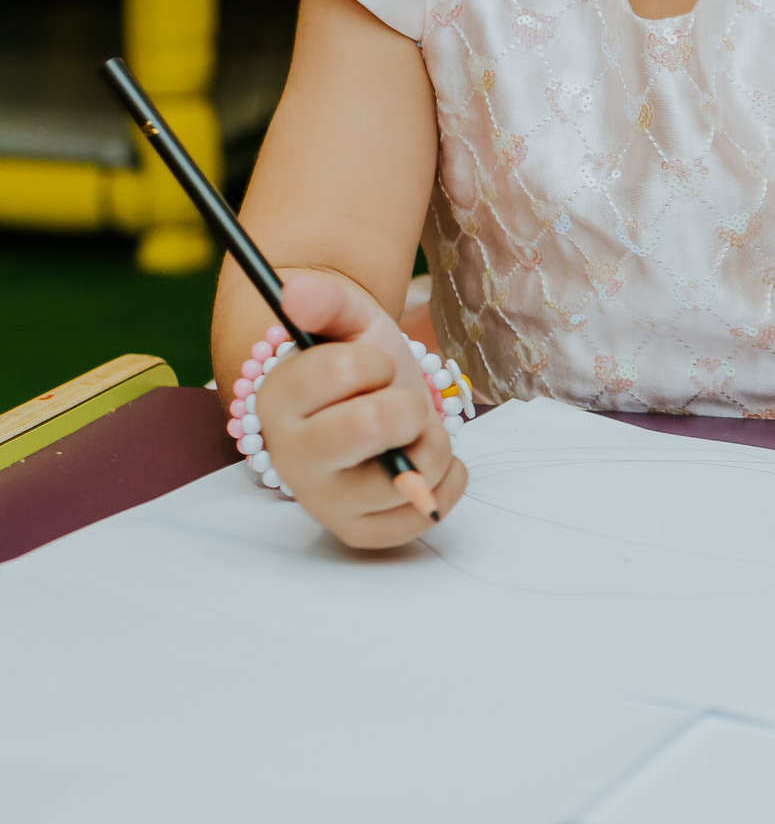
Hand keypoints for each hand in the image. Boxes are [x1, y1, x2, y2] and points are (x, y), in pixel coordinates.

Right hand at [254, 271, 465, 547]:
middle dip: (406, 403)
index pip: (340, 370)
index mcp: (277, 401)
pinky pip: (427, 513)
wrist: (365, 406)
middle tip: (398, 401)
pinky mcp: (363, 533)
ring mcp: (327, 504)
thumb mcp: (346, 321)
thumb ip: (325, 300)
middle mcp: (292, 460)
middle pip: (371, 426)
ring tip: (412, 432)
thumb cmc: (353, 362)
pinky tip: (423, 456)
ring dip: (431, 442)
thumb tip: (295, 290)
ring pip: (406, 477)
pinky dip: (448, 477)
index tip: (371, 367)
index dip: (373, 361)